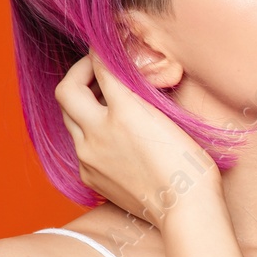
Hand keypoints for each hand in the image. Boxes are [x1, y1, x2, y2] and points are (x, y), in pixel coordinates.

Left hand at [54, 50, 219, 225]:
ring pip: (68, 119)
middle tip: (95, 71)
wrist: (185, 209)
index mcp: (124, 111)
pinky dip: (89, 133)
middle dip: (78, 74)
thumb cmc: (190, 164)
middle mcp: (98, 131)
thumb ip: (143, 94)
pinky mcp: (89, 176)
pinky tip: (111, 137)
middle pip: (66, 91)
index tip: (105, 46)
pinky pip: (78, 146)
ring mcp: (88, 156)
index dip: (100, 51)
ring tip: (103, 102)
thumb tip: (128, 76)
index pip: (100, 67)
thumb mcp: (171, 118)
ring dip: (81, 104)